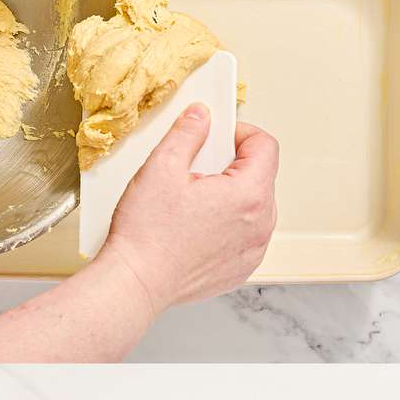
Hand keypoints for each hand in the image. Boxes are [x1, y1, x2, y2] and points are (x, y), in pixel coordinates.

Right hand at [99, 105, 278, 313]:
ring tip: (192, 204)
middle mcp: (261, 224)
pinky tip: (194, 229)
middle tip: (195, 172)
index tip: (218, 136)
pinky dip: (226, 227)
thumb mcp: (161, 168)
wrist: (134, 283)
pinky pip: (243, 236)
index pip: (265, 146)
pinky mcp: (240, 269)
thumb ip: (187, 134)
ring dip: (230, 197)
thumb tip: (201, 116)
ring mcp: (253, 250)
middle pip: (260, 177)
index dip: (240, 133)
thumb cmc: (146, 234)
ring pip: (253, 208)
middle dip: (232, 167)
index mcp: (249, 194)